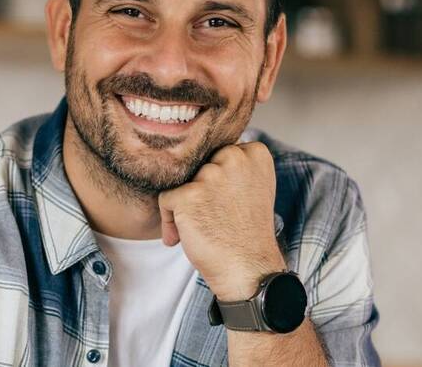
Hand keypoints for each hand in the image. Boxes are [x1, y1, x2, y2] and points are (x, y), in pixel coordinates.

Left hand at [158, 141, 287, 300]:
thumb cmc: (246, 233)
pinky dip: (170, 221)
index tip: (227, 203)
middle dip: (200, 190)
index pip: (217, 152)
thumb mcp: (252, 188)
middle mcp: (235, 158)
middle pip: (199, 164)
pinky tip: (182, 238)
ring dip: (184, 206)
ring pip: (182, 182)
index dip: (217, 180)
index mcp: (255, 153)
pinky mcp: (189, 195)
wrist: (249, 270)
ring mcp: (211, 175)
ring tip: (202, 228)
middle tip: (214, 217)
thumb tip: (194, 154)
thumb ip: (233, 166)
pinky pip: (165, 199)